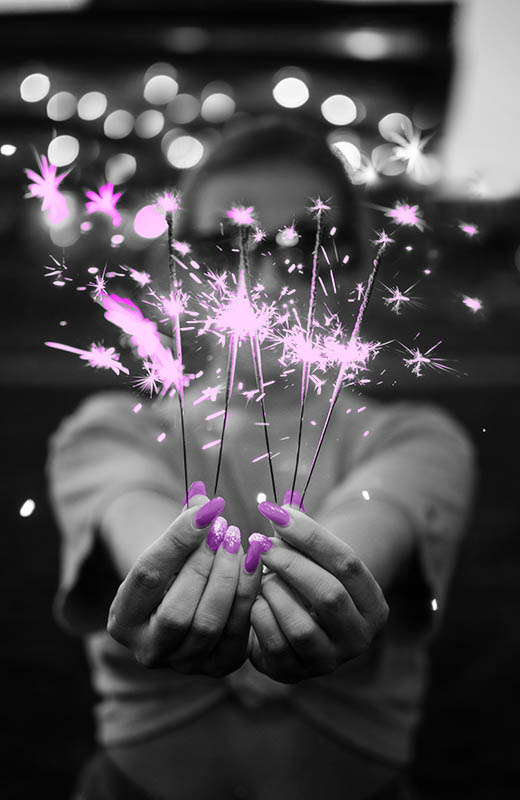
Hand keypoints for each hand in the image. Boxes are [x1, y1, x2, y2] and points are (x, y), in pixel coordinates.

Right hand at [107, 481, 262, 676]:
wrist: (187, 606)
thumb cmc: (173, 570)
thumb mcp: (167, 550)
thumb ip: (182, 527)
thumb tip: (201, 495)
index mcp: (122, 620)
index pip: (148, 576)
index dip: (179, 539)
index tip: (207, 509)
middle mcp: (147, 651)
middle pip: (177, 611)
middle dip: (205, 565)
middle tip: (225, 529)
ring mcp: (184, 664)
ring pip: (208, 625)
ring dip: (229, 579)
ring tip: (239, 543)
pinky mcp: (218, 667)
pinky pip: (237, 634)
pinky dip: (248, 596)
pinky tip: (254, 564)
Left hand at [248, 497, 388, 682]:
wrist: (290, 628)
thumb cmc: (304, 582)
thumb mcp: (311, 560)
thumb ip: (299, 537)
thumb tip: (277, 511)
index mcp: (373, 603)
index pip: (347, 563)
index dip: (310, 536)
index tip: (278, 513)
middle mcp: (359, 637)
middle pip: (328, 594)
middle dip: (290, 564)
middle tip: (261, 544)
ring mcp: (329, 661)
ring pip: (301, 625)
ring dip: (275, 594)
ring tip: (261, 577)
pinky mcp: (296, 674)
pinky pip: (275, 645)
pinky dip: (260, 618)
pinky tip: (254, 602)